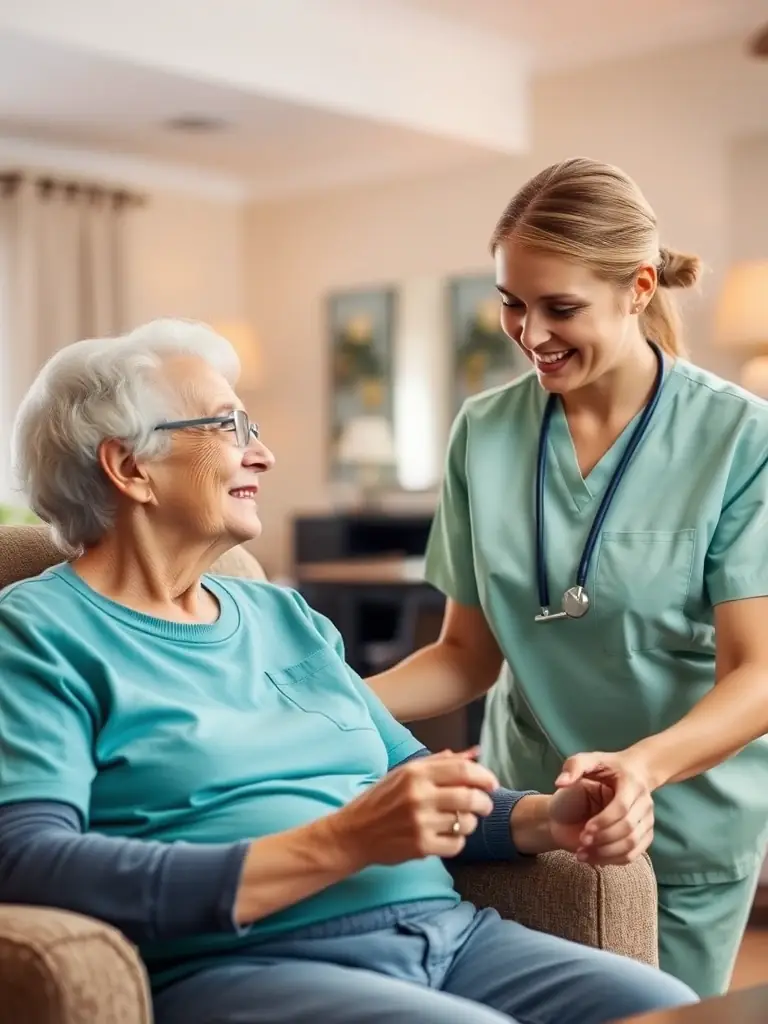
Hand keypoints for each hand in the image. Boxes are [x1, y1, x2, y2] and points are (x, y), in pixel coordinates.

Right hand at [332, 749, 497, 867]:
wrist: (354, 832)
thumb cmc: (382, 800)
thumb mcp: (405, 773)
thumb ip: (441, 762)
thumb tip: (475, 752)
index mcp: (416, 773)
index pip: (462, 769)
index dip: (484, 776)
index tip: (492, 783)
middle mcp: (419, 795)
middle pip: (470, 797)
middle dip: (484, 802)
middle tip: (484, 806)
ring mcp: (420, 822)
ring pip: (466, 823)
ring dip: (470, 823)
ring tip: (460, 822)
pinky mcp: (420, 846)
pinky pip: (456, 844)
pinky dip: (458, 841)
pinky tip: (447, 837)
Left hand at [551, 751, 654, 864]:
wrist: (629, 774)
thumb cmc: (604, 768)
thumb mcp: (587, 761)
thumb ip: (573, 767)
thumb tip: (560, 783)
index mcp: (631, 784)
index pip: (622, 807)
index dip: (604, 821)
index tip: (585, 830)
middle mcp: (644, 802)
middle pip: (628, 828)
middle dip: (603, 839)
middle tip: (581, 842)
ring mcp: (648, 819)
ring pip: (632, 844)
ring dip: (607, 853)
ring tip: (583, 854)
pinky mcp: (646, 833)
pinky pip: (635, 853)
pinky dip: (615, 860)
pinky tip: (595, 859)